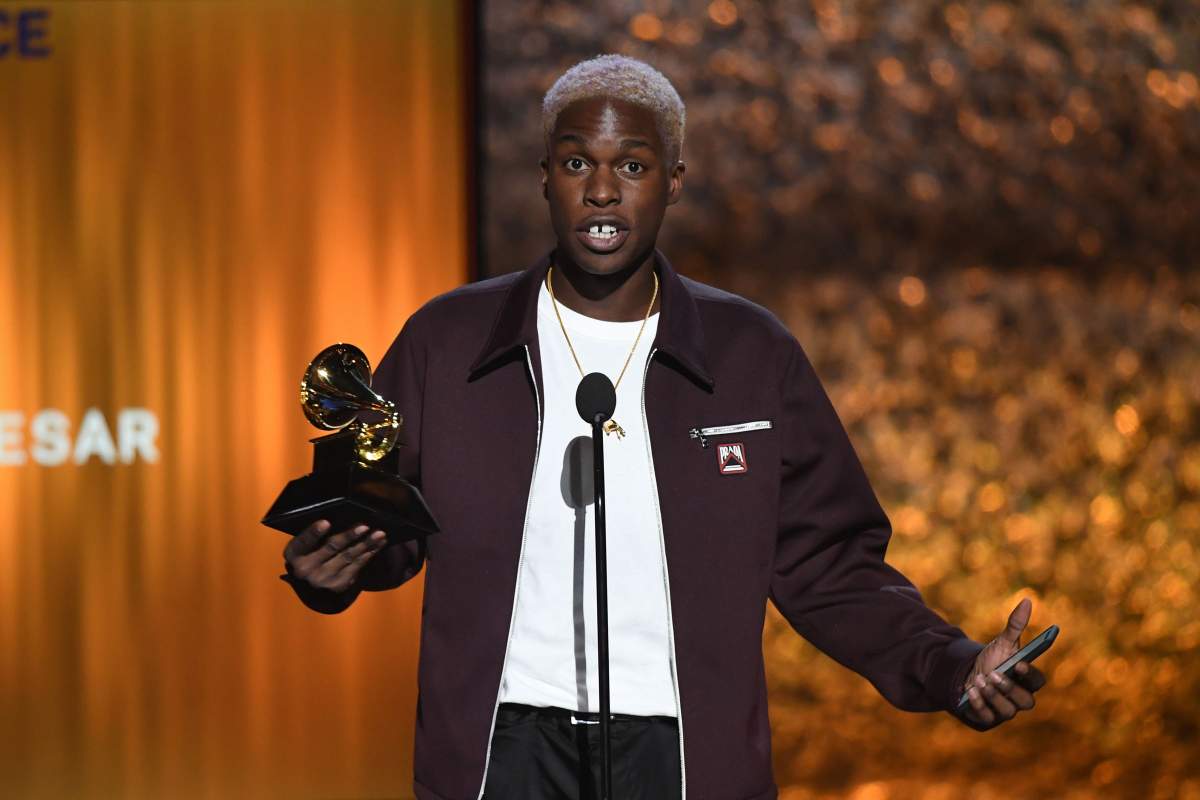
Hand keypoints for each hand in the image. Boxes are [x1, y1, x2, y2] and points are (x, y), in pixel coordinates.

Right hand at [282, 520, 387, 593]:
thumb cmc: (308, 554)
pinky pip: (357, 566)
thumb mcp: (303, 545)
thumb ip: (315, 534)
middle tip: (364, 526)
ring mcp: (323, 579)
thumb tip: (340, 516)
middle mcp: (306, 569)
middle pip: (331, 548)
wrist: (310, 585)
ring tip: (379, 534)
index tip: (326, 522)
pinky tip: (378, 544)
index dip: (314, 532)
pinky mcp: (339, 584)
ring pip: (348, 557)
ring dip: (366, 544)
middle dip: (349, 536)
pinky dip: (369, 553)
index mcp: (294, 554)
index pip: (303, 542)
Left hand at [959, 597, 1047, 728]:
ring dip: (993, 696)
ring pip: (1007, 711)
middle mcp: (1020, 699)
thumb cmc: (993, 659)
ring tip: (979, 680)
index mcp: (1028, 680)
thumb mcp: (1003, 643)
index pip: (1037, 682)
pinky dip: (979, 705)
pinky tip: (969, 691)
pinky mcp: (988, 718)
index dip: (1030, 674)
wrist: (970, 674)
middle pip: (1025, 701)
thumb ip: (1016, 625)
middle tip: (994, 674)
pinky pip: (987, 717)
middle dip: (1010, 688)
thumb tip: (1028, 601)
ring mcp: (1005, 710)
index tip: (1018, 663)